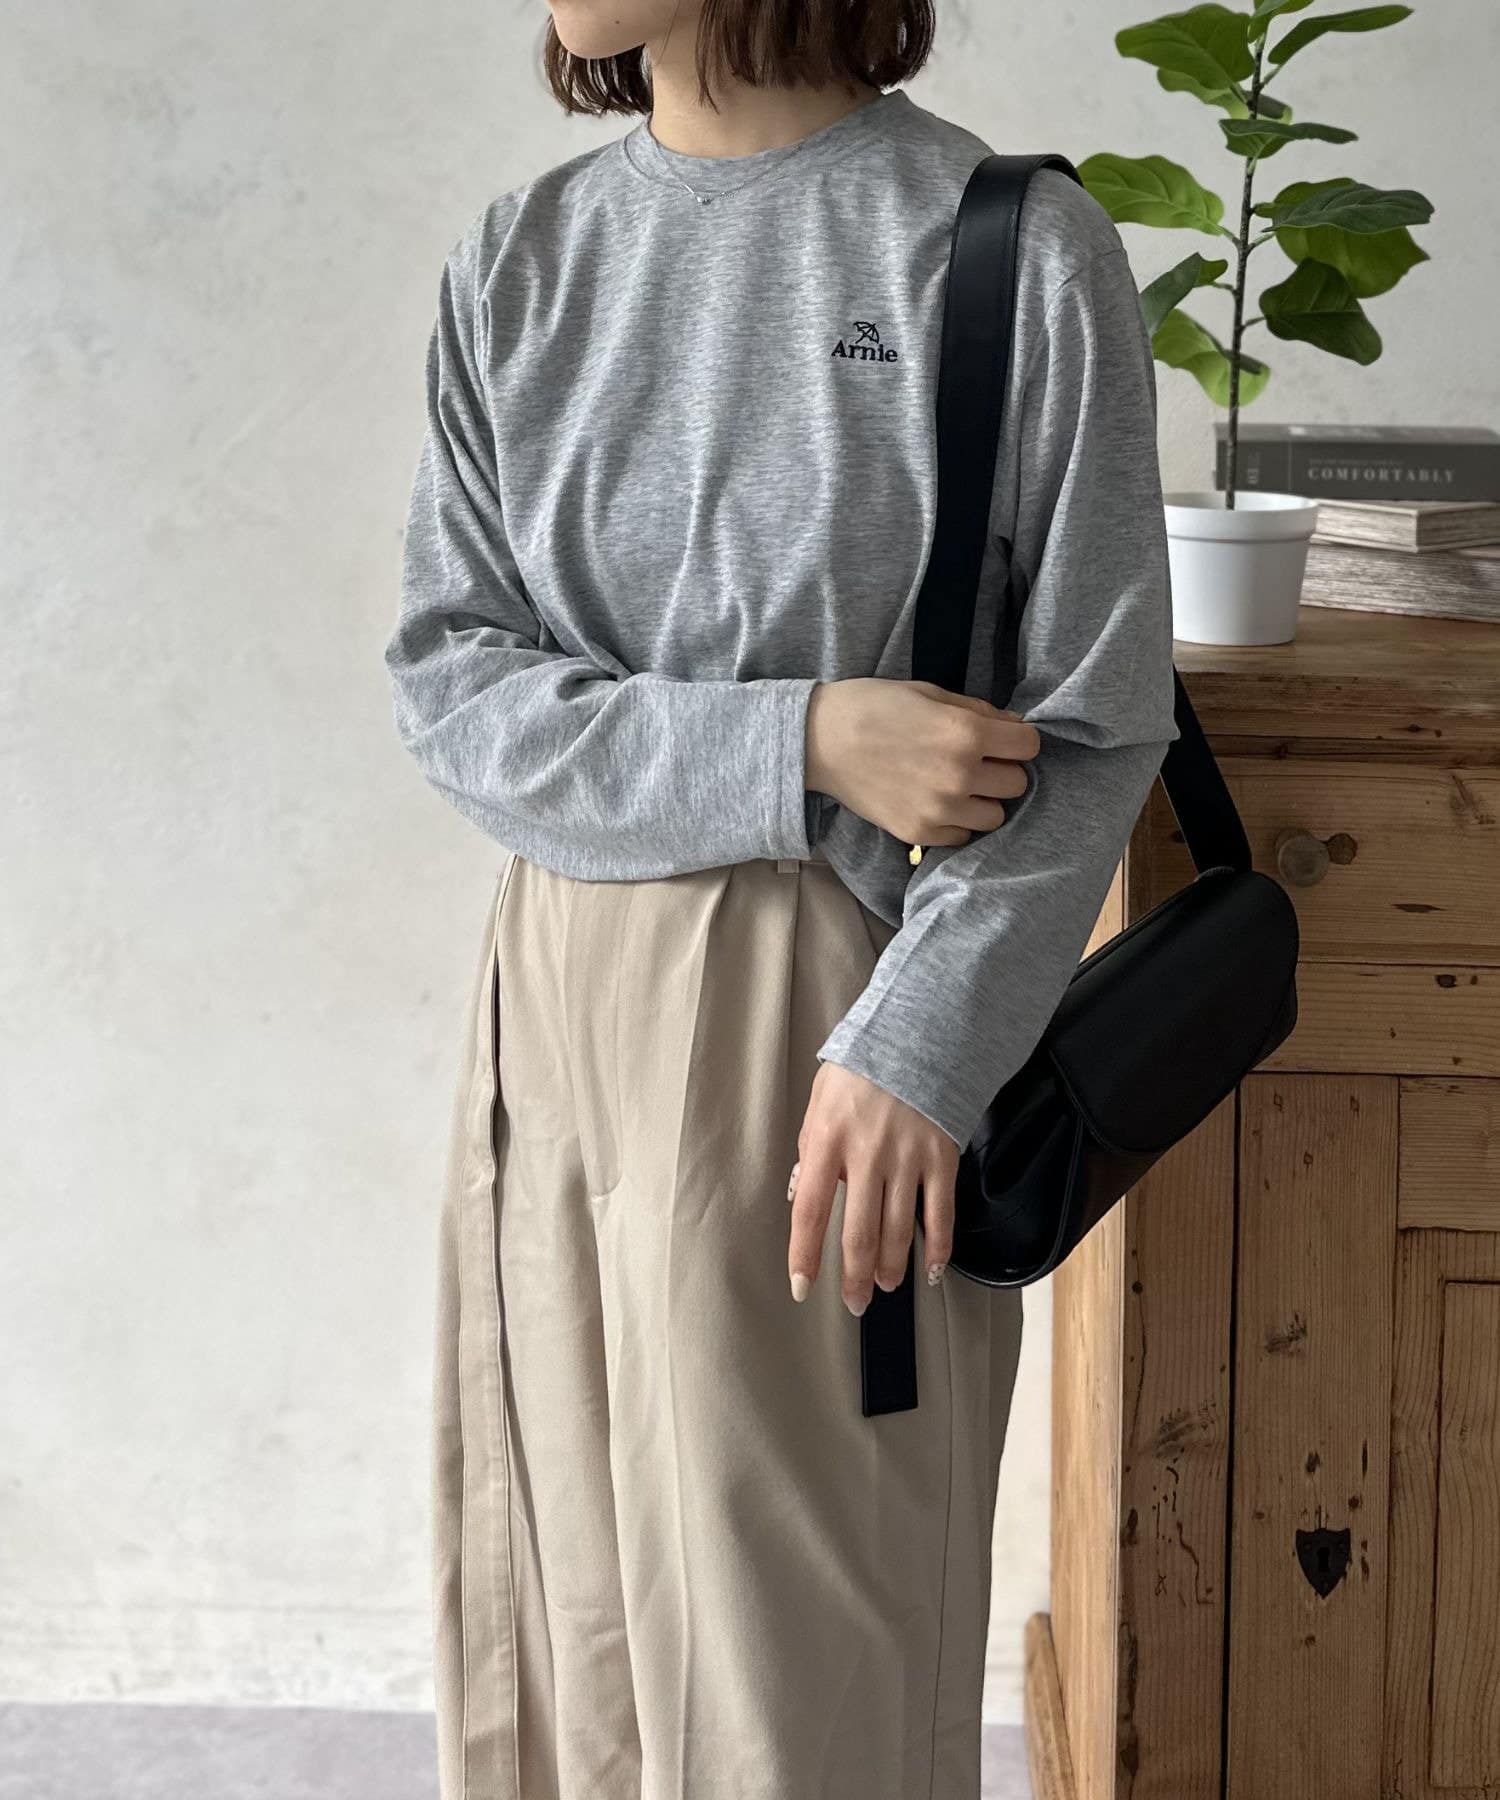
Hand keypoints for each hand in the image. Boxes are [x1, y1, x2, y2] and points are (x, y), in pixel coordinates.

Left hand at [787, 1061, 957, 1313]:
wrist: (919, 1034)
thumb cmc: (863, 1067)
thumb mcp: (820, 1099)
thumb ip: (810, 1146)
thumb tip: (798, 1192)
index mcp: (828, 1139)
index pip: (809, 1210)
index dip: (804, 1255)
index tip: (802, 1286)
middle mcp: (867, 1154)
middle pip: (857, 1233)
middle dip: (853, 1278)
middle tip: (853, 1303)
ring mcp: (908, 1158)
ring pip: (898, 1231)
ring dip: (889, 1269)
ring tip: (883, 1286)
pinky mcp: (942, 1157)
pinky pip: (941, 1214)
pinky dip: (937, 1249)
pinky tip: (930, 1271)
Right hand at [804, 678, 1041, 847]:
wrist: (820, 740)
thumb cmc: (874, 706)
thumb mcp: (930, 693)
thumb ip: (978, 711)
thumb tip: (1014, 726)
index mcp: (966, 734)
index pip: (1029, 746)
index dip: (1017, 740)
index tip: (1002, 739)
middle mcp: (960, 776)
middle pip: (1016, 784)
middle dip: (1001, 770)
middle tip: (977, 762)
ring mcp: (940, 809)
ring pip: (994, 816)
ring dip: (982, 801)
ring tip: (956, 785)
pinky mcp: (919, 833)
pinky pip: (961, 836)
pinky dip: (955, 822)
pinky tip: (935, 802)